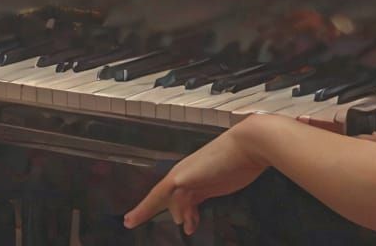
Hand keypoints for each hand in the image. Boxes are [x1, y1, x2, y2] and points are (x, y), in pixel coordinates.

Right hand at [124, 122, 267, 234]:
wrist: (247, 146)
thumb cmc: (220, 157)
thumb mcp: (192, 177)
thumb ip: (179, 193)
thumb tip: (175, 214)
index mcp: (176, 176)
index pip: (154, 196)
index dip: (141, 210)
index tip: (128, 221)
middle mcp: (184, 179)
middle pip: (165, 200)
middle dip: (151, 211)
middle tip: (136, 222)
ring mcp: (198, 183)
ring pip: (182, 204)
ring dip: (180, 216)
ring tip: (185, 229)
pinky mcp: (212, 186)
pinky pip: (195, 203)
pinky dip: (192, 214)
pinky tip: (195, 222)